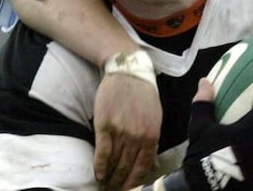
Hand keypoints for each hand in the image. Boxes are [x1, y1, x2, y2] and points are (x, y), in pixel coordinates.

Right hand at [94, 74, 161, 189]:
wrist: (128, 73)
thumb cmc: (144, 95)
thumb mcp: (155, 118)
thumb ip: (152, 142)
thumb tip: (152, 166)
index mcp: (152, 135)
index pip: (143, 168)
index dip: (134, 183)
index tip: (127, 190)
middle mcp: (137, 136)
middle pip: (127, 168)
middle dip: (120, 183)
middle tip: (114, 190)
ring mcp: (121, 131)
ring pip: (114, 163)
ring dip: (109, 178)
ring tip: (105, 185)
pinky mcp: (104, 125)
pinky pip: (102, 152)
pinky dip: (99, 166)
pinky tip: (97, 174)